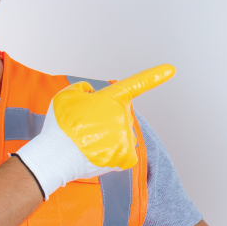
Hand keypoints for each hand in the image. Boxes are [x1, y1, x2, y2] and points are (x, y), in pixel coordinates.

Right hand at [16, 64, 175, 198]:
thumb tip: (94, 96)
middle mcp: (122, 116)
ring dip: (107, 137)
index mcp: (110, 99)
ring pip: (120, 134)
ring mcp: (125, 137)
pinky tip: (98, 155)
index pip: (135, 84)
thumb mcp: (66, 96)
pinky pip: (124, 153)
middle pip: (119, 115)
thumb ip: (84, 90)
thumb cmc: (59, 126)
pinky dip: (113, 155)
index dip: (154, 76)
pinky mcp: (126, 156)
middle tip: (84, 128)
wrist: (55, 156)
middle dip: (106, 119)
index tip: (171, 69)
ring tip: (86, 142)